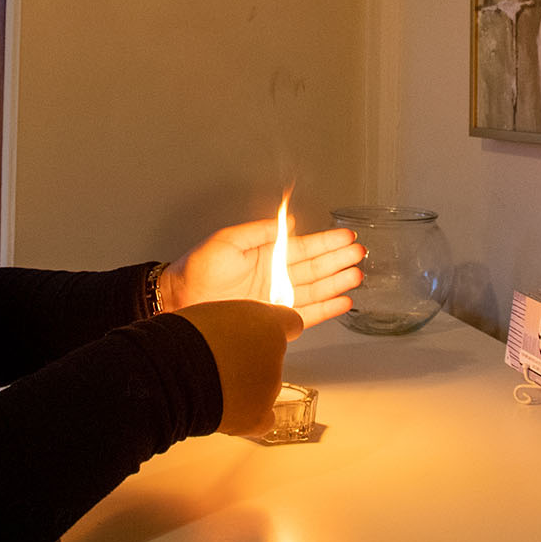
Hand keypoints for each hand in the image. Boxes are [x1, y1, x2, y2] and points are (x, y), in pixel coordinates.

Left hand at [160, 216, 362, 327]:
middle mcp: (274, 277)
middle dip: (338, 260)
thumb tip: (287, 222)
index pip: (303, 246)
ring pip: (315, 289)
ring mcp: (276, 298)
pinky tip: (343, 302)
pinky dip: (326, 309)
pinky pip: (307, 314)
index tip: (346, 235)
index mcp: (266, 255)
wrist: (180, 301)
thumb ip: (259, 231)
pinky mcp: (274, 319)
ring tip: (357, 275)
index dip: (326, 242)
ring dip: (337, 283)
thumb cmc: (197, 269)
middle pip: (314, 267)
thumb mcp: (228, 240)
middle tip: (360, 253)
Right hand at [171, 299, 303, 435]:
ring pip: (264, 388)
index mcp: (267, 321)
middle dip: (250, 360)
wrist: (171, 370)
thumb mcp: (212, 313)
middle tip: (219, 360)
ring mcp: (270, 387)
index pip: (290, 321)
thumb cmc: (181, 337)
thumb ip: (235, 322)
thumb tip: (232, 333)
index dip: (274, 328)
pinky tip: (230, 409)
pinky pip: (263, 419)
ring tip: (212, 383)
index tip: (266, 333)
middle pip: (271, 358)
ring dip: (245, 386)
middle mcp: (276, 353)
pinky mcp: (258, 416)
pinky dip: (250, 416)